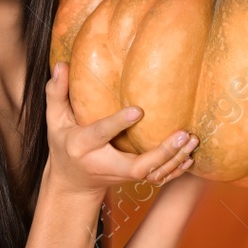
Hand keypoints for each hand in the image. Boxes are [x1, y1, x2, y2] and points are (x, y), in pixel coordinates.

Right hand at [45, 62, 198, 201]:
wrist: (72, 183)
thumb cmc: (63, 143)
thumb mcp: (54, 119)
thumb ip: (57, 93)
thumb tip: (62, 64)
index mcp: (82, 146)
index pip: (101, 134)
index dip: (118, 124)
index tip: (138, 110)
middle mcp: (104, 163)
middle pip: (137, 166)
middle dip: (162, 153)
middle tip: (184, 133)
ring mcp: (120, 176)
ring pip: (152, 175)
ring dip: (175, 160)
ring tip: (192, 139)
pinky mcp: (132, 181)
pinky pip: (157, 180)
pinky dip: (175, 171)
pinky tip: (190, 157)